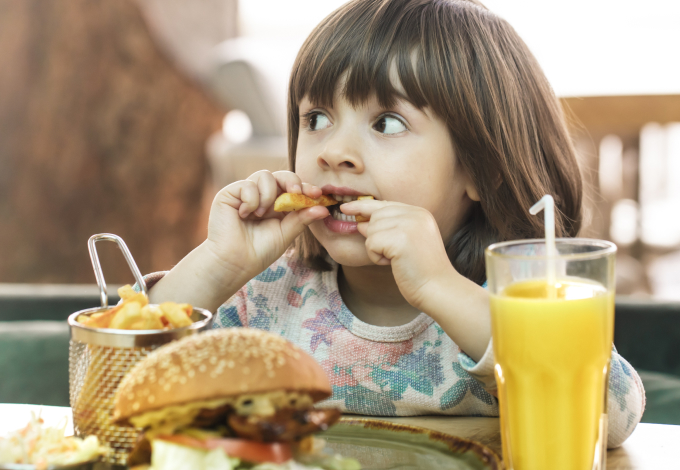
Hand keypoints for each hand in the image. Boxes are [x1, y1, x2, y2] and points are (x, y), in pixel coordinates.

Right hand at [206, 170, 328, 281]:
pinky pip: (247, 185)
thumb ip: (302, 219)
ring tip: (261, 214)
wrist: (234, 262)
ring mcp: (245, 193)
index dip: (305, 188)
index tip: (317, 194)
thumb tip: (323, 208)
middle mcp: (262, 196)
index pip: (293, 188)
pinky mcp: (230, 193)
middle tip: (296, 192)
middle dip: (292, 181)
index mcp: (277, 205)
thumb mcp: (286, 234)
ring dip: (268, 195)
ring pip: (264, 175)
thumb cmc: (259, 252)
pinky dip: (251, 200)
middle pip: (281, 175)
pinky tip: (245, 215)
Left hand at [340, 200, 457, 312]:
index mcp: (419, 213)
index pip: (384, 204)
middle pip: (375, 216)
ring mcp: (408, 224)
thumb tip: (361, 223)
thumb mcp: (406, 242)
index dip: (363, 206)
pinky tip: (393, 263)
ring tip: (396, 259)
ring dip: (376, 249)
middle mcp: (415, 214)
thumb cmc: (421, 271)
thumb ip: (388, 229)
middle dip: (374, 237)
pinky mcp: (400, 238)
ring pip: (371, 230)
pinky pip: (371, 243)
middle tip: (391, 255)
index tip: (346, 207)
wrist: (437, 288)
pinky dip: (376, 257)